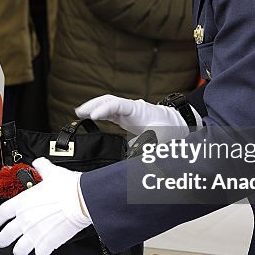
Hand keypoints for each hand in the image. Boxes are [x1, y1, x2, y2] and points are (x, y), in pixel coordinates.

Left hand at [0, 158, 90, 254]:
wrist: (82, 199)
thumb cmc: (68, 186)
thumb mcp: (51, 172)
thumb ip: (42, 168)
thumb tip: (39, 163)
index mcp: (22, 202)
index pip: (1, 213)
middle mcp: (24, 219)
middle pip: (5, 235)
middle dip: (2, 240)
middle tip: (1, 242)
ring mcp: (34, 233)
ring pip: (19, 250)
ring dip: (20, 251)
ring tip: (20, 252)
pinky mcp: (47, 244)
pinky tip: (43, 254)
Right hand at [75, 94, 199, 142]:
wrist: (176, 125)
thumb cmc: (169, 130)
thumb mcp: (160, 139)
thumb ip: (148, 145)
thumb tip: (134, 154)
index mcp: (138, 109)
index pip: (117, 104)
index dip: (104, 109)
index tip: (93, 116)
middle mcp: (130, 107)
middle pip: (108, 100)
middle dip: (93, 105)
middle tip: (79, 112)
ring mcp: (127, 111)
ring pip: (107, 104)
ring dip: (93, 108)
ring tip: (79, 113)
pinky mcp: (125, 118)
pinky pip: (109, 112)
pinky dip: (99, 114)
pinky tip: (89, 118)